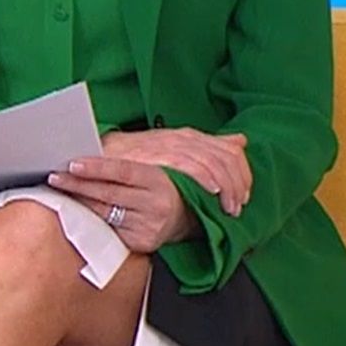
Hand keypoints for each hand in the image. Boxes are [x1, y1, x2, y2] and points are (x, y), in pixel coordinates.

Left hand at [46, 156, 198, 253]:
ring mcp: (149, 227)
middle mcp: (155, 205)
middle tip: (54, 177)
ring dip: (78, 203)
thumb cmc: (156, 187)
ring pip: (105, 214)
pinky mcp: (142, 244)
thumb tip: (85, 154)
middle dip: (77, 185)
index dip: (96, 167)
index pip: (123, 171)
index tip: (72, 164)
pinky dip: (89, 221)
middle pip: (109, 193)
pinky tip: (75, 213)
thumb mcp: (147, 170)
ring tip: (59, 193)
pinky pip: (109, 231)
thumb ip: (120, 163)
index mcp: (157, 180)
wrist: (183, 215)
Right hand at [98, 127, 251, 216]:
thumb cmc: (137, 158)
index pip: (230, 150)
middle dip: (239, 184)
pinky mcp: (162, 153)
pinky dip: (207, 178)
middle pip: (227, 157)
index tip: (243, 196)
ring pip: (215, 162)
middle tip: (238, 206)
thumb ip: (207, 148)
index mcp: (191, 137)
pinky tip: (214, 192)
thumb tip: (240, 141)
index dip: (243, 174)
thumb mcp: (174, 151)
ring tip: (229, 208)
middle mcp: (186, 137)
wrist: (103, 153)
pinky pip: (193, 164)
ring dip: (227, 187)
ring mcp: (174, 144)